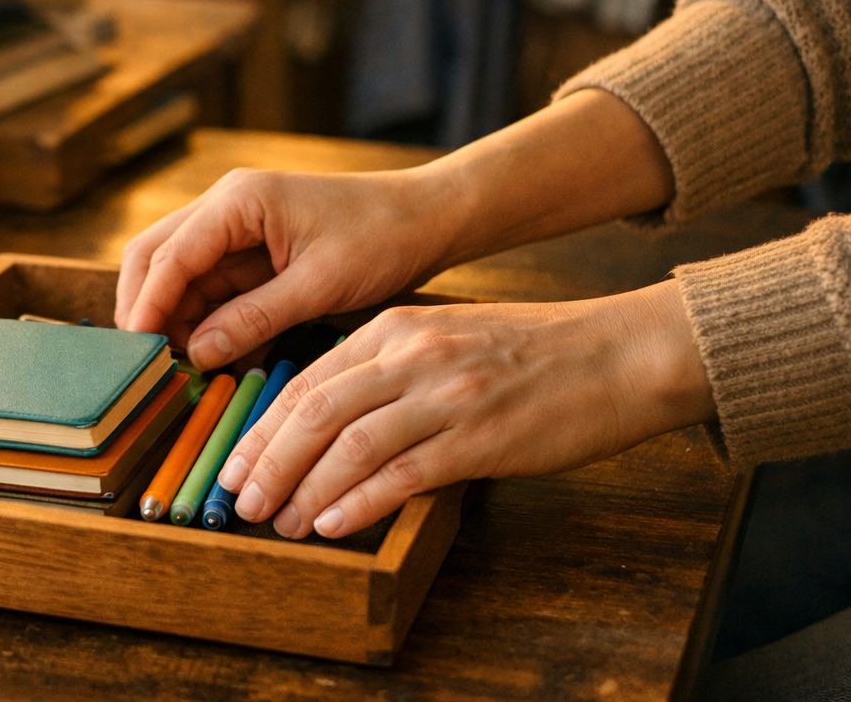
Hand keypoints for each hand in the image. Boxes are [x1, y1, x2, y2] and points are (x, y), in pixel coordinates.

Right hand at [115, 167, 461, 367]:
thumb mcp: (319, 285)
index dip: (148, 306)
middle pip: (156, 257)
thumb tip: (196, 354)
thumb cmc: (382, 239)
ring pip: (179, 274)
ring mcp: (235, 226)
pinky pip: (212, 287)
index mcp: (238, 200)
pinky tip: (213, 356)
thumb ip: (253, 318)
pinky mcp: (251, 250)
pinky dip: (206, 320)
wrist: (428, 219)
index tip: (138, 352)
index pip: (169, 256)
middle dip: (147, 308)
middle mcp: (225, 206)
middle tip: (149, 362)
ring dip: (176, 318)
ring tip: (182, 368)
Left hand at [216, 281, 714, 538]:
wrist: (619, 352)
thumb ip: (389, 368)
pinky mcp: (480, 437)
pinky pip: (403, 473)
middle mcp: (412, 356)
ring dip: (303, 489)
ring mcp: (445, 396)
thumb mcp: (446, 338)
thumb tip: (333, 417)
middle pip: (314, 411)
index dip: (263, 426)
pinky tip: (331, 525)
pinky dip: (359, 502)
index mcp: (396, 330)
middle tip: (240, 498)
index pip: (307, 380)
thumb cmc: (533, 350)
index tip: (236, 461)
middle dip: (267, 460)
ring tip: (277, 521)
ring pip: (348, 444)